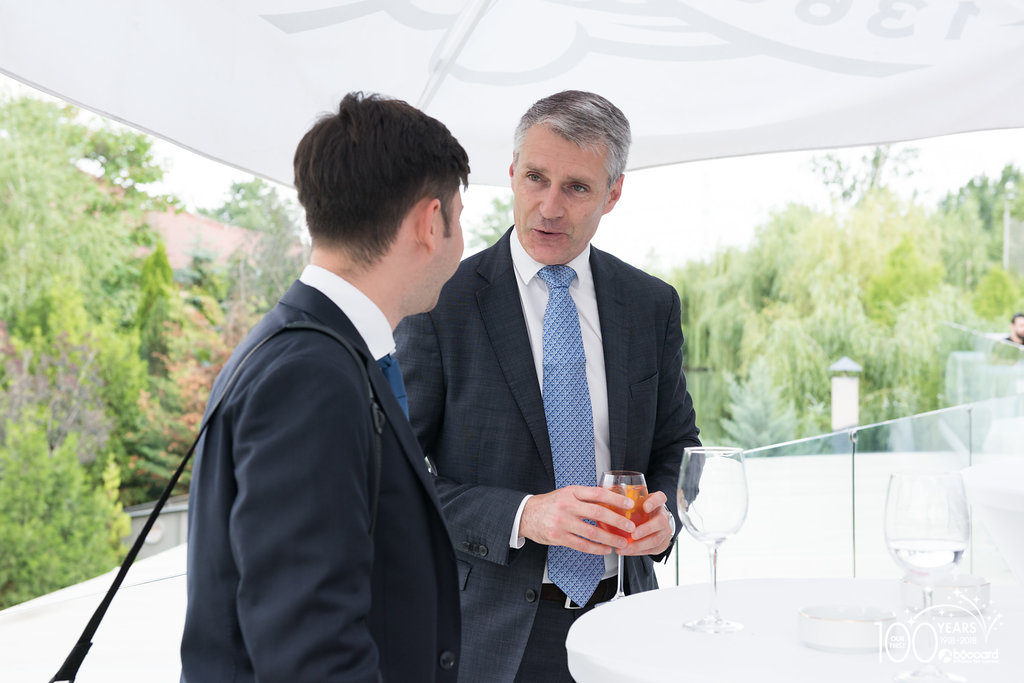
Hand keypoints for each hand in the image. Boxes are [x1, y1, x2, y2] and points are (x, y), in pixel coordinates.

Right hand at [519, 486, 634, 554]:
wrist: (526, 514)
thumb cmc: (551, 504)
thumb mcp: (567, 494)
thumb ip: (585, 497)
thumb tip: (611, 501)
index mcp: (572, 492)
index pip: (598, 494)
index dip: (616, 498)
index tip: (629, 504)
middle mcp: (567, 505)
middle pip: (598, 513)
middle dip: (617, 521)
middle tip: (630, 526)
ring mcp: (562, 522)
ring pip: (592, 532)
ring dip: (610, 538)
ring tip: (621, 542)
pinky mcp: (559, 537)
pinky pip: (582, 545)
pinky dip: (596, 549)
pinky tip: (605, 549)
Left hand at [618, 490, 672, 555]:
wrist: (656, 525)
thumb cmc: (642, 511)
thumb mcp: (637, 502)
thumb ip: (624, 500)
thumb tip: (603, 495)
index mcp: (657, 503)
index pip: (660, 498)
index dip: (654, 502)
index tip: (645, 507)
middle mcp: (663, 516)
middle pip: (660, 521)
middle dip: (646, 529)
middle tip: (633, 534)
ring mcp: (664, 531)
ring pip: (656, 539)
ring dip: (639, 545)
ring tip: (624, 547)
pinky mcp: (662, 544)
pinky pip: (651, 550)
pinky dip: (637, 551)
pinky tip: (626, 551)